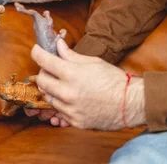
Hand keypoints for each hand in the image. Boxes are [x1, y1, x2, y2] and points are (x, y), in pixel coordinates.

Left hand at [31, 39, 145, 129]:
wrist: (130, 104)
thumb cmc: (114, 80)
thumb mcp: (93, 62)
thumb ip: (71, 55)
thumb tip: (58, 45)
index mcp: (72, 74)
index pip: (44, 61)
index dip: (37, 53)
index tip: (36, 50)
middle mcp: (68, 93)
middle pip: (41, 81)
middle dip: (43, 72)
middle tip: (51, 69)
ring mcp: (70, 109)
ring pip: (48, 97)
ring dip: (51, 89)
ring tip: (62, 84)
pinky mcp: (75, 122)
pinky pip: (59, 112)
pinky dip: (61, 103)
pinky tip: (70, 98)